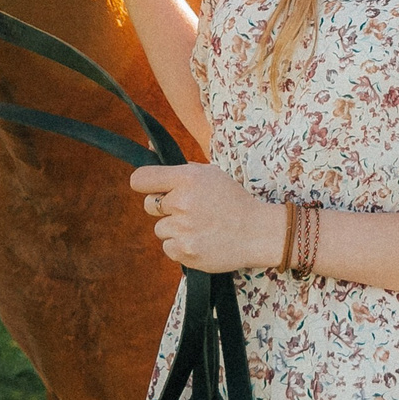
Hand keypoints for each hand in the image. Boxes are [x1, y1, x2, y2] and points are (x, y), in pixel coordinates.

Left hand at [130, 163, 289, 272]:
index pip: (141, 179)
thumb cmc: (233, 200)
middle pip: (149, 205)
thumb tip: (148, 149)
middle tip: (188, 210)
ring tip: (200, 227)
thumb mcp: (211, 174)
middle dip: (164, 208)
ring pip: (160, 229)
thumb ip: (180, 167)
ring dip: (175, 229)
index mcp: (188, 178)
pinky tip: (201, 240)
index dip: (144, 184)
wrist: (257, 232)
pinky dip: (181, 246)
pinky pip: (168, 247)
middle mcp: (182, 202)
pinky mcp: (184, 251)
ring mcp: (182, 228)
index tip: (153, 188)